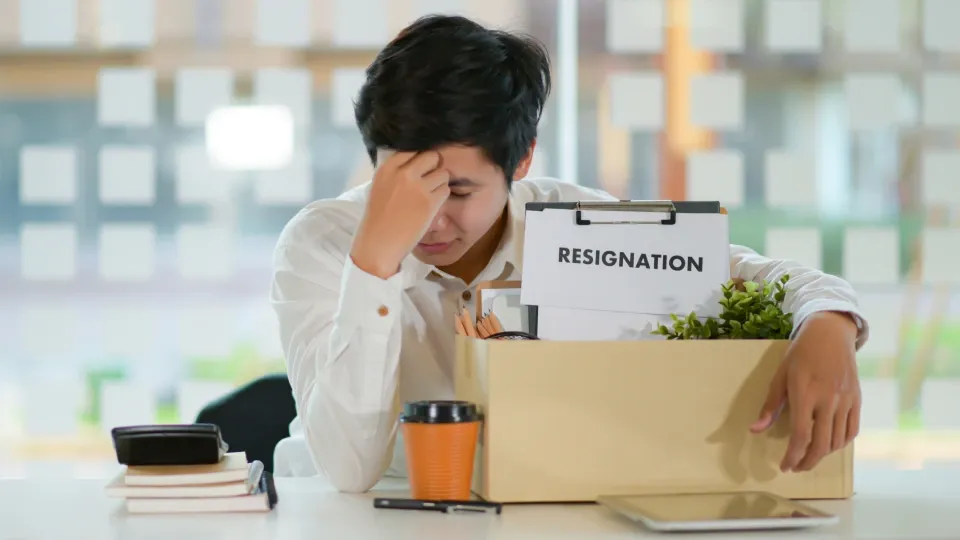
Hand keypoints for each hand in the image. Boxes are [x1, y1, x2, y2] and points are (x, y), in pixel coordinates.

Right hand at [351, 151, 449, 277]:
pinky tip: (433, 204)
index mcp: (387, 168)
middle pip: (432, 156)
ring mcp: (418, 187)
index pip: (413, 149)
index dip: (420, 159)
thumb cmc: (378, 218)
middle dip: (434, 167)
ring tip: (431, 194)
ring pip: (443, 173)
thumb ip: (395, 172)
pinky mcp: (430, 202)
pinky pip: (446, 190)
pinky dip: (442, 196)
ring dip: (440, 182)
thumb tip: (415, 162)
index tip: (420, 169)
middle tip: (429, 180)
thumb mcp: (380, 186)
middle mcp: (403, 173)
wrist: (379, 243)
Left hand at [750, 311, 860, 471]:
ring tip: (809, 457)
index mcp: (805, 394)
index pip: (801, 435)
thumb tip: (755, 429)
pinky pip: (852, 430)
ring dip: (823, 455)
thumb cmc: (801, 353)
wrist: (830, 334)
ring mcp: (846, 401)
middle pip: (821, 444)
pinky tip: (830, 444)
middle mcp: (828, 400)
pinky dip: (841, 443)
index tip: (785, 466)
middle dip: (807, 462)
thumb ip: (771, 405)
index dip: (793, 455)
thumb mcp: (780, 375)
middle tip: (796, 467)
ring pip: (838, 440)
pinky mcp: (857, 399)